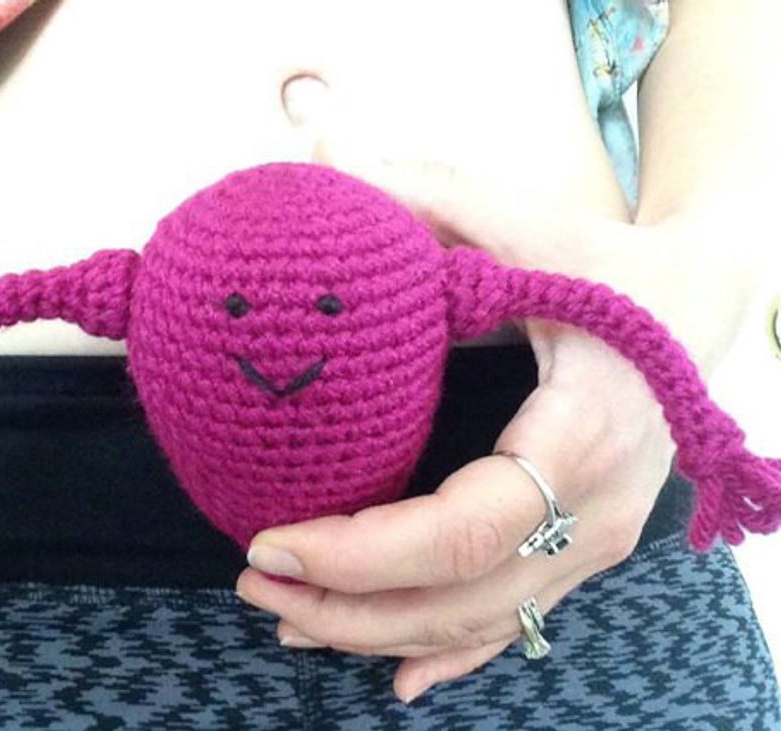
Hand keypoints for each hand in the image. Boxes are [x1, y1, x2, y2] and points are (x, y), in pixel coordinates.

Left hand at [232, 79, 680, 703]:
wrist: (703, 307)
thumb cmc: (615, 271)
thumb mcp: (530, 225)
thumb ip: (428, 196)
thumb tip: (320, 161)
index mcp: (577, 439)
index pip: (456, 530)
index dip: (357, 554)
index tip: (267, 540)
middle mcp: (592, 513)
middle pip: (455, 597)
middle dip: (344, 606)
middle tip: (252, 582)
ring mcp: (594, 544)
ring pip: (476, 622)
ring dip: (374, 634)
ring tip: (287, 618)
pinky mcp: (584, 549)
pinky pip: (513, 623)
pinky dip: (450, 656)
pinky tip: (397, 678)